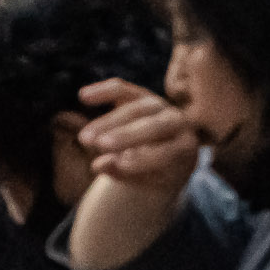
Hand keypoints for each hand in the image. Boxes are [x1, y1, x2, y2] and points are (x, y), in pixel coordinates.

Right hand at [77, 78, 201, 192]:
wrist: (164, 154)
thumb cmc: (153, 173)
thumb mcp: (144, 180)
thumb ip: (124, 173)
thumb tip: (99, 166)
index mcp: (186, 146)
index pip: (168, 151)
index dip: (144, 158)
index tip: (119, 165)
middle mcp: (177, 121)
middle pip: (153, 125)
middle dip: (125, 135)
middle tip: (98, 145)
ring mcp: (158, 105)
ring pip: (135, 108)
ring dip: (107, 122)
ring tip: (84, 139)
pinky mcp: (138, 94)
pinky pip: (121, 89)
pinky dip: (103, 91)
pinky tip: (83, 96)